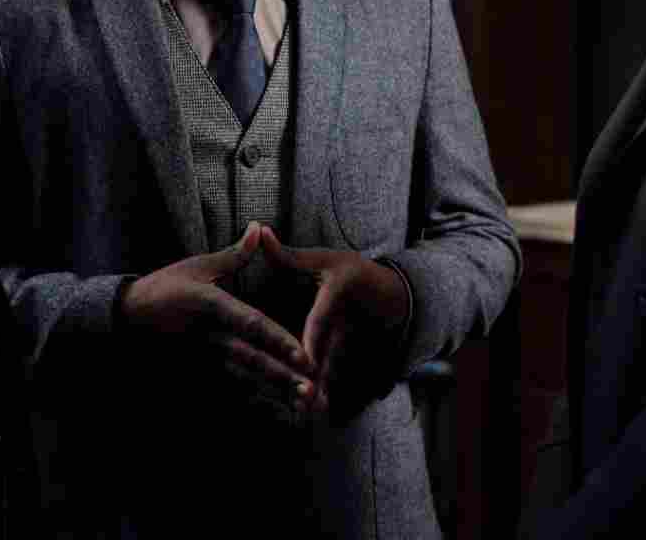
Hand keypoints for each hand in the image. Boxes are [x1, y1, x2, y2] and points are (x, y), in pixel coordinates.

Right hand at [119, 222, 316, 418]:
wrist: (126, 318)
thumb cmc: (165, 287)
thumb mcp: (198, 266)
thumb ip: (235, 254)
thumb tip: (259, 228)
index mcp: (211, 305)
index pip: (249, 323)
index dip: (276, 339)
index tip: (302, 353)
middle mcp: (208, 336)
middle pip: (251, 359)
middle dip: (282, 375)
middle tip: (312, 388)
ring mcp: (200, 359)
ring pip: (243, 380)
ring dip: (273, 393)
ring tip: (302, 405)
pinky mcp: (195, 373)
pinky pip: (228, 392)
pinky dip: (253, 403)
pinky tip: (275, 413)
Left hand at [259, 226, 408, 423]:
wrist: (387, 290)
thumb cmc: (348, 270)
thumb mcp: (321, 259)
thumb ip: (287, 253)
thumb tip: (259, 230)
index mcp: (340, 290)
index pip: (322, 316)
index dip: (313, 338)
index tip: (304, 357)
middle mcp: (347, 317)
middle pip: (330, 351)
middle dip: (317, 376)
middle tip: (305, 398)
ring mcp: (350, 339)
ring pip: (332, 369)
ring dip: (319, 392)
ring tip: (306, 414)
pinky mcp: (345, 355)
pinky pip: (330, 376)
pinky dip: (319, 395)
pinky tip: (307, 415)